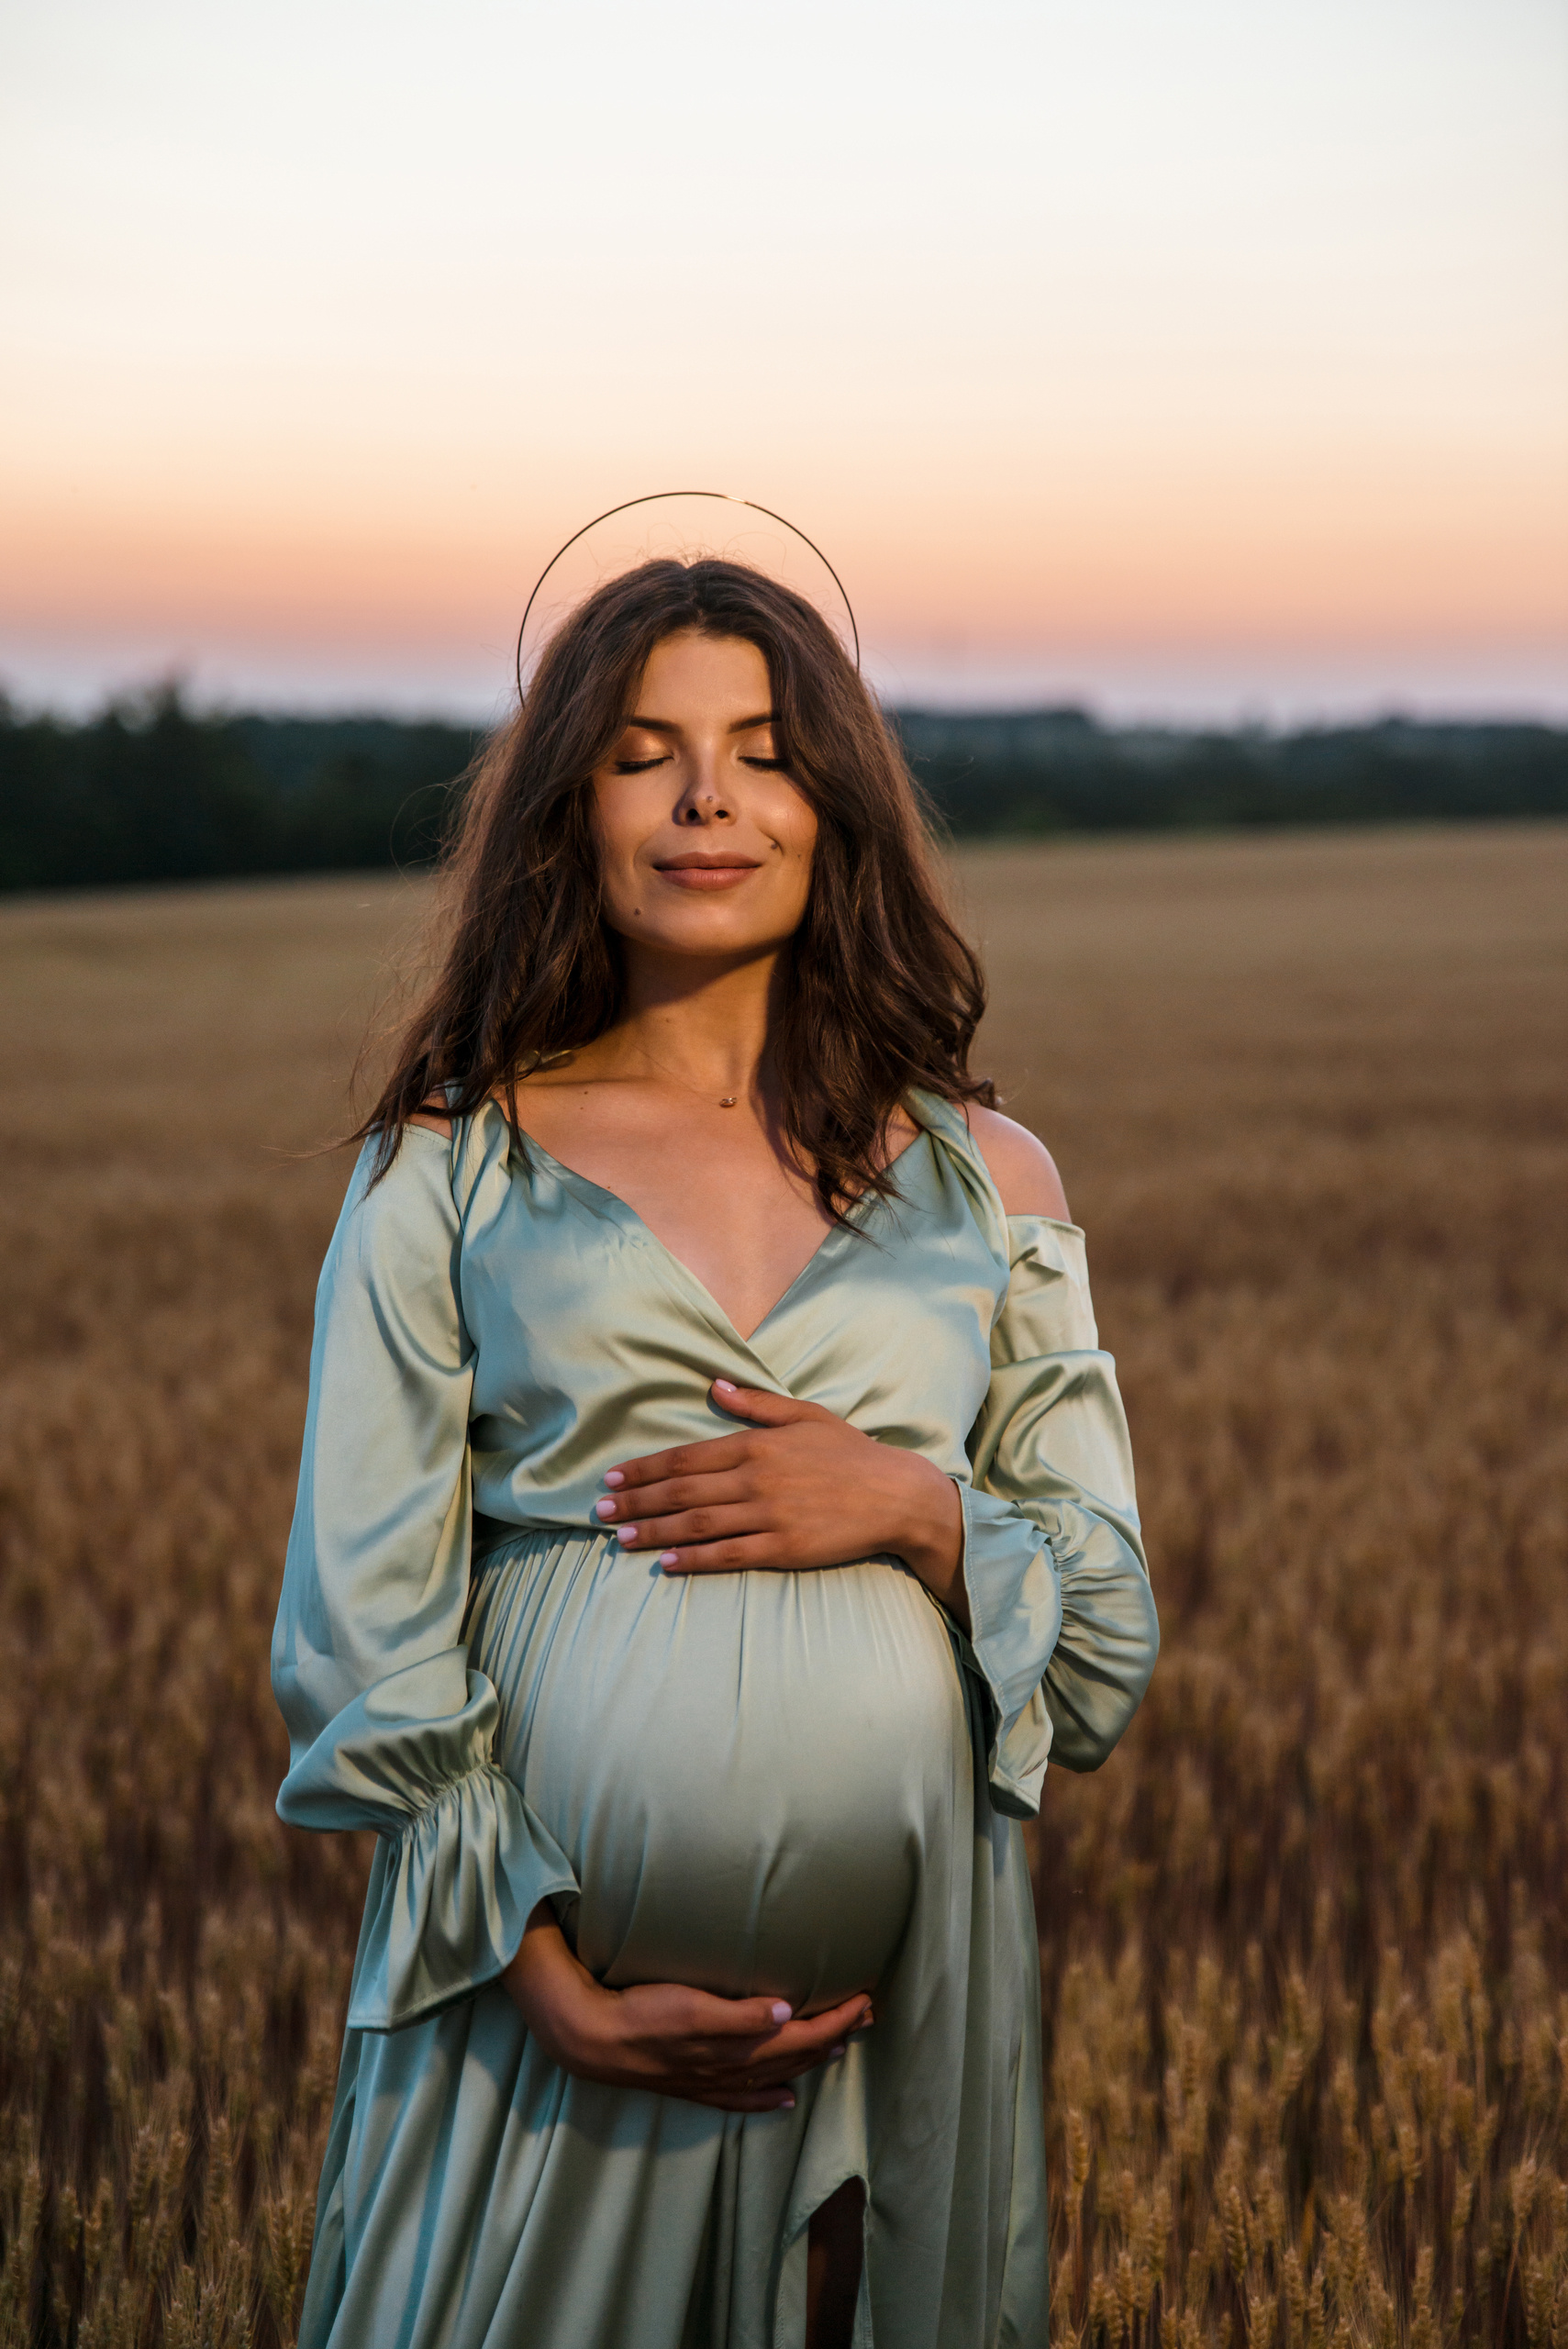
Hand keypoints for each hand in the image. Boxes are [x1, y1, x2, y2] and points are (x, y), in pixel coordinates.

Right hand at [502, 1904, 873, 2111]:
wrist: (594, 2041)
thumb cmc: (642, 2014)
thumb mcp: (691, 2004)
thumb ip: (739, 2014)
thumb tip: (786, 2012)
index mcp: (737, 2046)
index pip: (803, 2036)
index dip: (837, 2019)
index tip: (865, 1999)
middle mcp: (733, 2069)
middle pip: (798, 2055)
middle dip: (836, 2036)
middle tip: (866, 2015)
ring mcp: (715, 2081)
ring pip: (778, 2075)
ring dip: (811, 2061)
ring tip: (839, 2047)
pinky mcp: (696, 2085)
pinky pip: (745, 2098)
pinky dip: (771, 2098)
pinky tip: (786, 2099)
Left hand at [595, 1381, 967, 1626]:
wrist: (896, 1495)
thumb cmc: (851, 1454)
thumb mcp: (805, 1416)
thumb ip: (756, 1404)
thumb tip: (716, 1385)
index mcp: (756, 1444)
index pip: (686, 1458)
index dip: (645, 1469)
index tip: (614, 1480)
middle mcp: (756, 1479)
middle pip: (681, 1492)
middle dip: (637, 1503)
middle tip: (601, 1513)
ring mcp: (769, 1515)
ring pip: (697, 1524)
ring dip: (653, 1531)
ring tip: (620, 1539)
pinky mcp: (784, 1548)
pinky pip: (728, 1554)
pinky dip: (694, 1558)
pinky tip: (666, 1562)